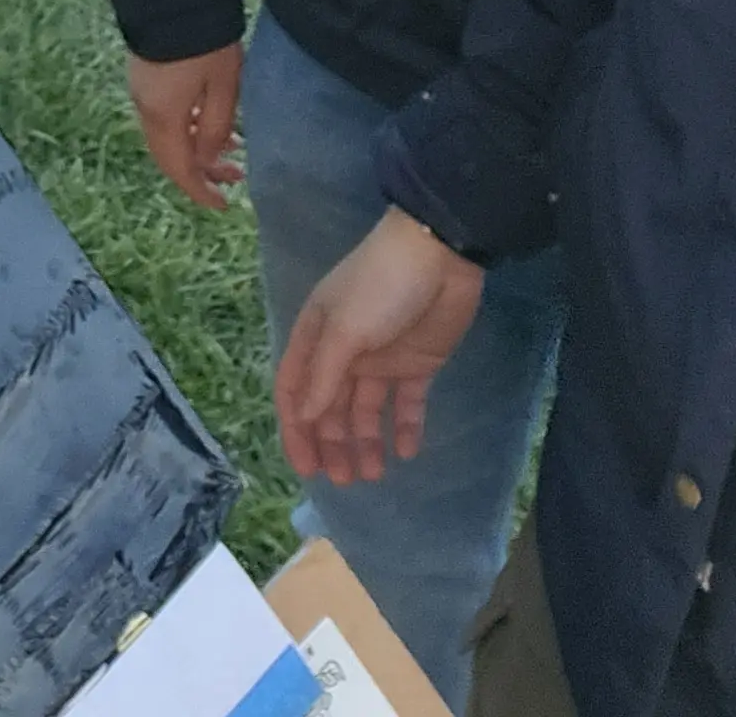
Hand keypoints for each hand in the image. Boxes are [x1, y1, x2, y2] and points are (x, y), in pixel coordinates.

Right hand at [124, 41, 244, 211]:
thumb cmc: (205, 42)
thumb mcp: (223, 87)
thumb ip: (215, 129)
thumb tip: (207, 162)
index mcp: (164, 116)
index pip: (179, 168)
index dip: (200, 191)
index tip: (224, 205)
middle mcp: (145, 108)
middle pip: (169, 155)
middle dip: (201, 171)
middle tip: (237, 176)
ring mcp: (142, 90)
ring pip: (167, 135)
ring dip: (197, 147)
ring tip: (233, 147)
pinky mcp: (145, 74)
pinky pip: (164, 116)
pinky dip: (188, 128)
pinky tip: (211, 119)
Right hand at [275, 209, 484, 486]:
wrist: (440, 254)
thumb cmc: (379, 285)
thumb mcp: (345, 329)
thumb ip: (325, 376)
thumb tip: (302, 417)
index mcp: (316, 338)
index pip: (295, 391)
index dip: (296, 430)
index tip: (307, 468)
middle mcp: (344, 353)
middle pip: (330, 407)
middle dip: (332, 444)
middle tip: (344, 481)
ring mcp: (381, 359)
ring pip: (365, 410)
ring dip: (365, 442)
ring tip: (373, 475)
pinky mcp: (417, 363)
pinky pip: (406, 404)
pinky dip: (403, 427)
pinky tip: (405, 452)